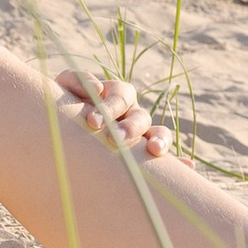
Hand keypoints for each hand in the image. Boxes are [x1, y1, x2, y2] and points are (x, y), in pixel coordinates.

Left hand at [56, 65, 175, 158]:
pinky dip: (178, 161)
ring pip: (158, 132)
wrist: (60, 126)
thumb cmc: (63, 104)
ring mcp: (142, 133)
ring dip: (159, 140)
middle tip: (114, 140)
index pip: (121, 94)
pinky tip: (187, 167)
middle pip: (140, 116)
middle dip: (129, 128)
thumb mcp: (63, 88)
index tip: (93, 123)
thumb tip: (99, 89)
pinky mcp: (144, 153)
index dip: (109, 106)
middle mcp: (133, 112)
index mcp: (116, 93)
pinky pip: (166, 157)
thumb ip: (77, 81)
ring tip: (154, 150)